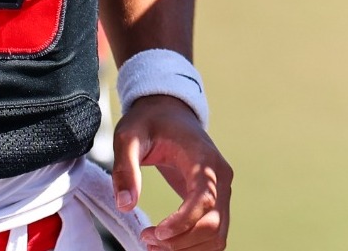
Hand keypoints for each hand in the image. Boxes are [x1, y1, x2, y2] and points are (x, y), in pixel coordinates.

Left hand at [112, 94, 231, 250]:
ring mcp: (221, 191)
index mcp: (204, 159)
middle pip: (214, 224)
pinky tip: (166, 244)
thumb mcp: (129, 137)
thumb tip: (126, 204)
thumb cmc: (149, 121)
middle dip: (180, 242)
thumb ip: (125, 169)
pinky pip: (213, 233)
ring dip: (187, 249)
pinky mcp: (215, 201)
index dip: (183, 222)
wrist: (169, 111)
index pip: (205, 199)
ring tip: (153, 245)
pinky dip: (193, 247)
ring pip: (217, 235)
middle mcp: (220, 178)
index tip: (155, 233)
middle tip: (146, 239)